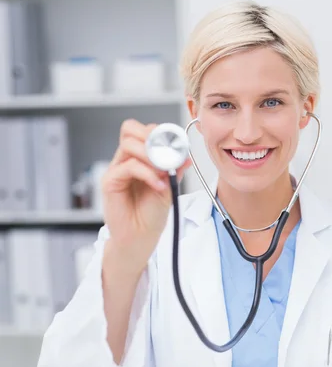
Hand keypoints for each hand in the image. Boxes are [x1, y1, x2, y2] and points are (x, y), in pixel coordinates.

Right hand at [101, 119, 191, 275]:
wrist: (141, 237)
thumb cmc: (151, 214)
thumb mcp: (170, 186)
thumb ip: (176, 169)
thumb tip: (186, 154)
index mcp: (140, 158)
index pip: (144, 131)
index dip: (160, 132)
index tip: (178, 144)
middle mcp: (126, 160)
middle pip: (130, 129)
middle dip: (152, 137)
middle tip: (168, 153)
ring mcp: (116, 170)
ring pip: (128, 144)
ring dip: (151, 155)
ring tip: (164, 172)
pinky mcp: (110, 182)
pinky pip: (128, 167)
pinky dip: (147, 173)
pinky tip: (158, 185)